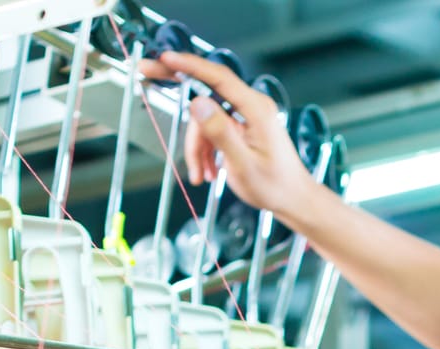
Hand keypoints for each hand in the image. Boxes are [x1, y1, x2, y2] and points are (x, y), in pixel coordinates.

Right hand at [136, 51, 327, 222]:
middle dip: (178, 95)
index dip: (189, 65)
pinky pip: (211, 132)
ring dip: (196, 148)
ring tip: (202, 174)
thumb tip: (198, 103)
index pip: (218, 77)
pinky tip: (209, 172)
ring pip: (204, 121)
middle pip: (206, 91)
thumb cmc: (276, 186)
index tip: (165, 58)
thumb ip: (220, 132)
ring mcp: (245, 117)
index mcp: (256, 109)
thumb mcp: (243, 164)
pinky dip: (205, 152)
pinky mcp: (240, 128)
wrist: (293, 200)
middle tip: (146, 76)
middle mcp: (251, 107)